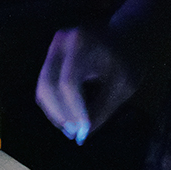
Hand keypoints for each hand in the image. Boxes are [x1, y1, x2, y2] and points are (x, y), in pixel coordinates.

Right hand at [36, 27, 137, 144]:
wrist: (125, 35)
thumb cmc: (128, 61)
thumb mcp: (123, 86)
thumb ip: (102, 109)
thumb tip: (81, 134)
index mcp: (84, 43)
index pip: (69, 82)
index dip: (73, 109)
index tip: (83, 130)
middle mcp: (63, 40)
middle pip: (48, 84)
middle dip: (60, 113)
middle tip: (73, 134)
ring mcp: (54, 46)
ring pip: (42, 86)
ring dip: (54, 111)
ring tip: (72, 128)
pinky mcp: (51, 54)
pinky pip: (44, 84)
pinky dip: (53, 103)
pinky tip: (68, 116)